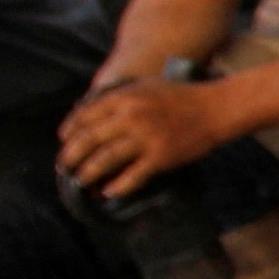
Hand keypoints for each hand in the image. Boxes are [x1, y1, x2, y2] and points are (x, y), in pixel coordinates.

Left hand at [58, 72, 234, 197]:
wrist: (215, 109)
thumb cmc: (180, 97)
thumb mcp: (146, 86)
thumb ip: (120, 97)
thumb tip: (91, 112)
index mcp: (125, 97)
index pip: (85, 115)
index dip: (69, 131)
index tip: (63, 141)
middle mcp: (131, 117)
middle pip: (89, 139)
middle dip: (71, 156)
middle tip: (64, 167)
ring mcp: (146, 138)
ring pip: (104, 160)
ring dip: (87, 173)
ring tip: (80, 181)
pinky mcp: (160, 157)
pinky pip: (131, 177)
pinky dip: (116, 187)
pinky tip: (108, 192)